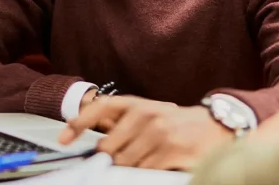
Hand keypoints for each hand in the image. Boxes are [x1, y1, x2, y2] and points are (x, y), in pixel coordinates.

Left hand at [58, 96, 234, 169]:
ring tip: (145, 160)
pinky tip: (158, 164)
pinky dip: (147, 173)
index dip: (78, 123)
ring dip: (130, 169)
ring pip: (125, 164)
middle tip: (119, 160)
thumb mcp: (149, 114)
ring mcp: (158, 134)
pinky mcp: (171, 152)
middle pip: (108, 148)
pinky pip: (145, 172)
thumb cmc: (176, 123)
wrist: (215, 127)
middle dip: (109, 159)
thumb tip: (94, 144)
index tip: (64, 138)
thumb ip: (122, 124)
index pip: (100, 108)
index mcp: (136, 104)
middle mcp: (146, 115)